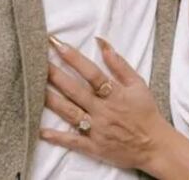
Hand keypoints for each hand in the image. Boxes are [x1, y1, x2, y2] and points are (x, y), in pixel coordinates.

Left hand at [41, 37, 170, 170]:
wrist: (155, 145)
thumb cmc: (146, 112)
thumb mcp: (138, 83)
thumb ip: (119, 63)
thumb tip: (101, 42)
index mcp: (115, 94)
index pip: (91, 72)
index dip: (73, 57)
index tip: (57, 44)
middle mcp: (103, 110)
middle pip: (75, 91)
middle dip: (55, 75)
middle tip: (37, 62)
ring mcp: (97, 129)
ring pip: (70, 113)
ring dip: (52, 101)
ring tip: (34, 89)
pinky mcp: (94, 147)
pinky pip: (73, 141)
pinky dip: (57, 137)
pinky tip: (41, 131)